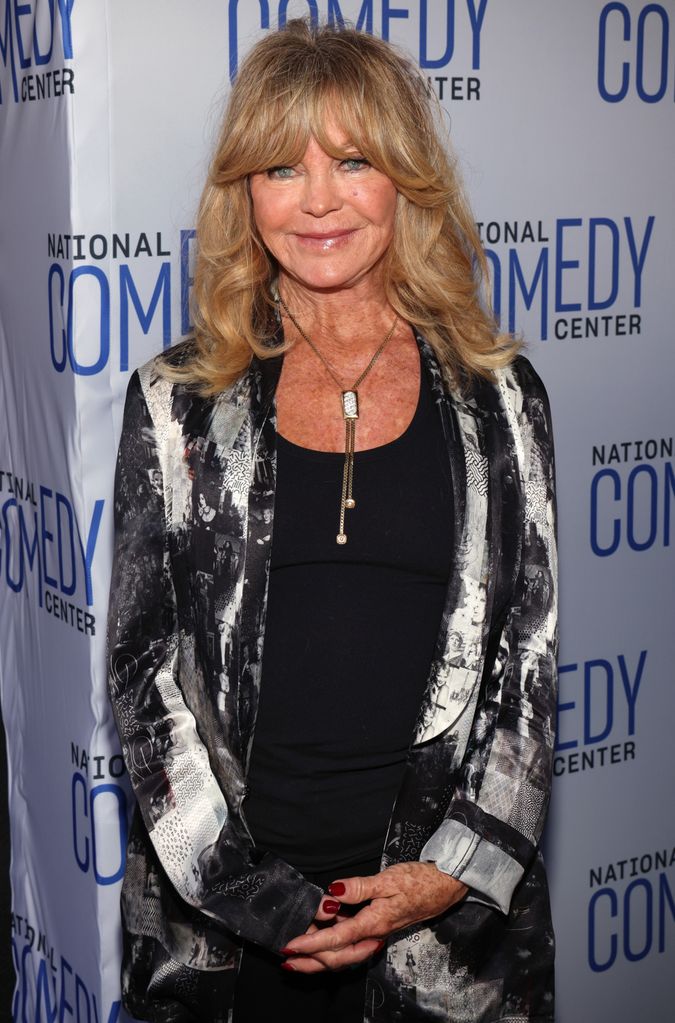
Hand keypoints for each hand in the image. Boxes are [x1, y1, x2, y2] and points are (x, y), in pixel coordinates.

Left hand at [281, 862, 467, 972]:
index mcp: (374, 923)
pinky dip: (334, 947)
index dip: (311, 944)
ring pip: (344, 954)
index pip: (336, 939)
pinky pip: (352, 944)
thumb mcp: (388, 879)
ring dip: (320, 957)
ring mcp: (377, 933)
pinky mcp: (379, 927)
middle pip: (338, 957)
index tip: (290, 947)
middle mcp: (374, 934)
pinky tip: (324, 938)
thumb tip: (333, 892)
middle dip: (311, 961)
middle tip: (287, 960)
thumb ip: (359, 887)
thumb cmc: (419, 881)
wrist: (445, 887)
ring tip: (299, 956)